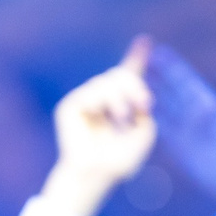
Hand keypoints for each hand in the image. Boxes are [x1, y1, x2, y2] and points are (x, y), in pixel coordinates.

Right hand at [44, 37, 159, 212]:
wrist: (97, 175)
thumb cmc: (121, 160)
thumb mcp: (144, 132)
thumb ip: (144, 107)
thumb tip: (137, 86)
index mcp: (119, 104)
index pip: (128, 76)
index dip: (136, 58)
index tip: (146, 41)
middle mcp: (101, 100)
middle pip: (118, 74)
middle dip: (134, 85)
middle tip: (145, 104)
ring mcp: (84, 102)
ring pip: (106, 81)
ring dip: (120, 98)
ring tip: (122, 119)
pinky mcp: (70, 106)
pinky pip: (91, 91)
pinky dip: (102, 103)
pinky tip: (103, 118)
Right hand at [148, 44, 215, 210]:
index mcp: (209, 104)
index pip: (186, 80)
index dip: (173, 66)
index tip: (159, 51)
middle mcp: (194, 115)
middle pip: (170, 91)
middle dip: (156, 75)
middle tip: (139, 59)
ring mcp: (184, 131)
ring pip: (162, 108)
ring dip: (148, 94)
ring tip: (132, 79)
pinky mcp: (178, 148)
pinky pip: (160, 131)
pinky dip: (149, 119)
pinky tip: (136, 107)